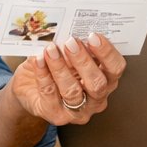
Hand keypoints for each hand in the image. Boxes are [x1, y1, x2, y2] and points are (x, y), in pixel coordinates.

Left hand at [9, 33, 125, 125]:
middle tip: (70, 42)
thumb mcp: (67, 55)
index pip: (115, 69)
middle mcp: (97, 99)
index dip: (107, 53)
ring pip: (73, 91)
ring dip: (61, 68)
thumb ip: (73, 46)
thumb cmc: (54, 68)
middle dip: (83, 61)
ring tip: (51, 50)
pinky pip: (50, 94)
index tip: (93, 36)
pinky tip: (38, 60)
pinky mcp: (57, 116)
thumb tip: (70, 30)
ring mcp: (78, 111)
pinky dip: (43, 75)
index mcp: (106, 80)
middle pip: (97, 83)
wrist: (31, 87)